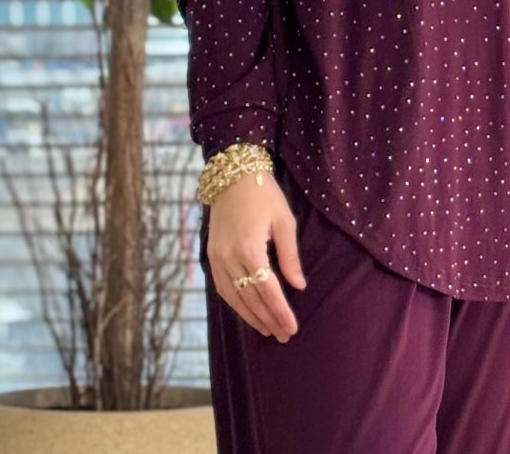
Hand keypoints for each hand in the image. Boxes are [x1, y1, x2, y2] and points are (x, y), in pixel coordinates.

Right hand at [206, 170, 306, 341]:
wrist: (233, 175)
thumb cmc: (264, 195)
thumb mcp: (284, 221)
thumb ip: (290, 256)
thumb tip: (298, 286)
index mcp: (250, 248)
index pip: (267, 290)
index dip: (280, 311)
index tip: (291, 328)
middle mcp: (230, 257)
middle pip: (251, 298)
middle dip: (268, 319)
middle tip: (284, 335)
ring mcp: (217, 257)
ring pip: (234, 297)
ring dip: (251, 316)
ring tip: (267, 330)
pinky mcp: (211, 255)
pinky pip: (221, 287)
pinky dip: (234, 303)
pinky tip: (246, 312)